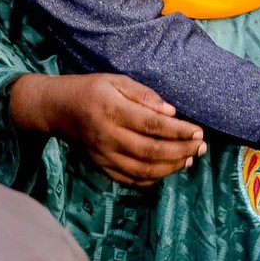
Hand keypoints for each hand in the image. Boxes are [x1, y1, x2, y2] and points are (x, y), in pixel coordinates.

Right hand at [10, 73, 204, 186]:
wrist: (58, 109)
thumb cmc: (91, 90)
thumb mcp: (117, 80)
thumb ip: (145, 95)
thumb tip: (171, 112)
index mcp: (113, 111)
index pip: (153, 126)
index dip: (179, 131)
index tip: (199, 132)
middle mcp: (108, 137)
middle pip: (151, 151)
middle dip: (182, 151)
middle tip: (201, 147)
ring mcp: (103, 155)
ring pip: (142, 170)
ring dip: (170, 168)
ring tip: (189, 159)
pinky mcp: (101, 166)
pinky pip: (129, 179)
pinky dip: (151, 179)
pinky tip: (167, 170)